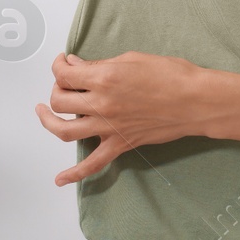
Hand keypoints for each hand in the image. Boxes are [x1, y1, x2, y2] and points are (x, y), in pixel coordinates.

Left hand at [36, 50, 204, 185]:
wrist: (196, 101)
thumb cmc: (171, 75)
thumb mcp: (132, 59)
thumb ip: (101, 65)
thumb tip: (79, 66)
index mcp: (104, 78)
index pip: (65, 74)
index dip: (59, 66)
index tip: (64, 62)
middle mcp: (102, 104)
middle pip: (59, 100)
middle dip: (56, 88)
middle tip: (65, 82)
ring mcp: (109, 127)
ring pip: (65, 130)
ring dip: (48, 121)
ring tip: (43, 113)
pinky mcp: (120, 144)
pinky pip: (93, 163)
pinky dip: (74, 174)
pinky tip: (59, 179)